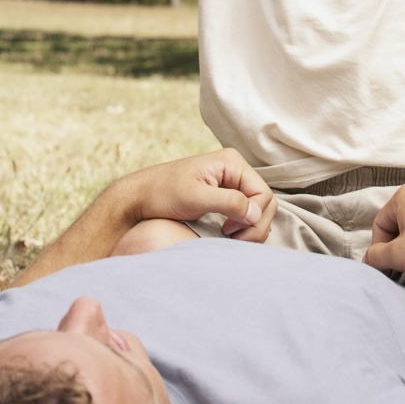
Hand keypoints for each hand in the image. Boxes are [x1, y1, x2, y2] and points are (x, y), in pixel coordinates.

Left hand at [135, 148, 276, 242]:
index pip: (262, 193)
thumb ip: (228, 202)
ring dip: (250, 227)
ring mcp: (232, 183)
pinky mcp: (226, 195)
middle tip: (234, 240)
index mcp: (231, 162)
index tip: (229, 230)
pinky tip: (229, 234)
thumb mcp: (195, 197)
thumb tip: (256, 213)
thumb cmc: (162, 193)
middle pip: (265, 202)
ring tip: (230, 238)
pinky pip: (247, 212)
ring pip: (258, 209)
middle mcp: (235, 170)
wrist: (139, 196)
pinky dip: (244, 226)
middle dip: (255, 224)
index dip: (253, 216)